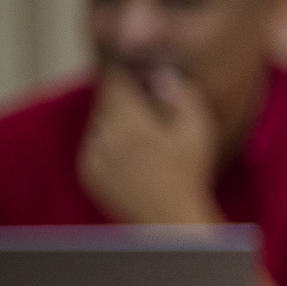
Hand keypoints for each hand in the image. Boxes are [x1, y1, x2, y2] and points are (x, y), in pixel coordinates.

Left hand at [76, 65, 220, 223]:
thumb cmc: (189, 174)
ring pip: (99, 124)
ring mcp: (93, 157)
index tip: (130, 65)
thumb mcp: (197, 130)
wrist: (170, 220)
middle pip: (106, 102)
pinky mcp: (89, 173)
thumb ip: (181, 95)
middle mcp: (105, 137)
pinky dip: (109, 145)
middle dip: (123, 97)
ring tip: (144, 137)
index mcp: (130, 123)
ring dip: (116, 122)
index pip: (115, 82)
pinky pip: (94, 146)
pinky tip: (134, 158)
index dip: (122, 70)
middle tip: (145, 103)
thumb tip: (160, 74)